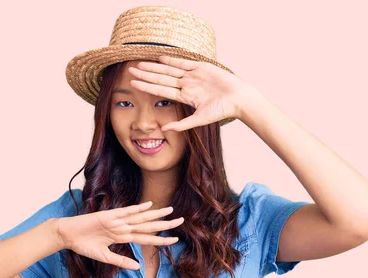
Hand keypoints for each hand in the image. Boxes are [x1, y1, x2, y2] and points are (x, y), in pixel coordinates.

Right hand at [56, 201, 184, 270]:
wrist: (67, 235)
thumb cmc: (84, 245)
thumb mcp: (104, 257)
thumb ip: (120, 261)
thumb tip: (138, 267)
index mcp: (123, 237)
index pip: (146, 238)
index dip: (161, 239)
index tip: (175, 239)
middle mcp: (123, 228)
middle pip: (148, 226)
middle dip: (165, 224)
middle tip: (182, 221)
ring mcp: (117, 221)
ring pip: (140, 218)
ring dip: (156, 215)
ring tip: (171, 211)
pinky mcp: (108, 216)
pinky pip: (125, 212)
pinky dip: (136, 209)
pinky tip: (148, 205)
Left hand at [127, 55, 252, 131]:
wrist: (237, 99)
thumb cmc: (221, 111)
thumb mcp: (199, 120)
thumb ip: (182, 125)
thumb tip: (164, 130)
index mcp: (184, 97)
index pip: (160, 90)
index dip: (147, 86)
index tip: (133, 84)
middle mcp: (185, 85)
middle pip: (161, 78)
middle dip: (146, 74)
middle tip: (130, 70)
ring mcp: (192, 75)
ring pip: (169, 69)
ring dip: (154, 66)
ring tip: (140, 63)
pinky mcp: (201, 67)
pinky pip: (184, 62)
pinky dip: (172, 59)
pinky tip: (159, 57)